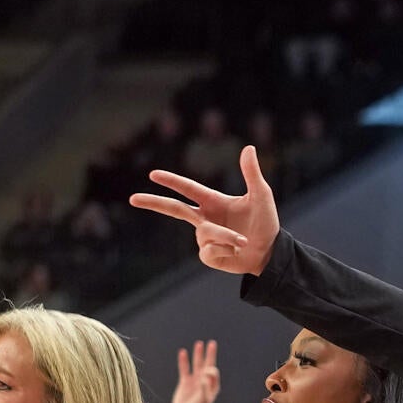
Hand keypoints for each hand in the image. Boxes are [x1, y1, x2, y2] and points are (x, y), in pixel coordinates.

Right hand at [130, 145, 277, 276]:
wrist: (270, 252)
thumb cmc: (265, 222)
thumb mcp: (261, 196)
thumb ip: (252, 173)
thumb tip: (248, 147)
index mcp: (213, 201)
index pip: (188, 188)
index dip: (171, 181)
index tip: (152, 174)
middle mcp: (204, 217)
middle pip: (173, 209)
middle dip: (153, 202)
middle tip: (132, 198)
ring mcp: (203, 237)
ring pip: (206, 233)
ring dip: (227, 237)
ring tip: (244, 242)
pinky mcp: (207, 255)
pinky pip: (209, 250)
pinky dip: (226, 250)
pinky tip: (234, 253)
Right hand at [173, 339, 221, 402]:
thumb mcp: (203, 398)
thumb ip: (205, 387)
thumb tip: (204, 375)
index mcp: (213, 386)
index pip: (214, 372)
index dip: (210, 370)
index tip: (204, 375)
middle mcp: (205, 382)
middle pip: (208, 364)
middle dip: (210, 354)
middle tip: (212, 343)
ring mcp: (195, 381)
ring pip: (196, 365)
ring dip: (198, 355)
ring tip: (199, 344)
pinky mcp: (185, 382)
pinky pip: (184, 369)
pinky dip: (183, 361)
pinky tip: (182, 352)